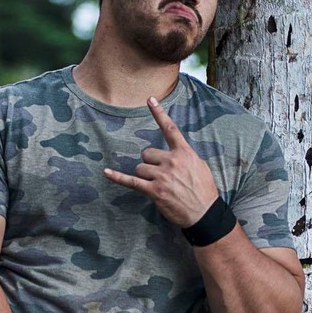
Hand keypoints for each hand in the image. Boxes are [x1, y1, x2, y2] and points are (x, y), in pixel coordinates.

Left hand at [103, 95, 219, 226]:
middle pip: (147, 153)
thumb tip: (175, 152)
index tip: (150, 99)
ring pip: (140, 167)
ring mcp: (162, 176)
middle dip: (150, 163)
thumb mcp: (200, 166)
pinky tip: (106, 173)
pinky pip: (131, 181)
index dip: (159, 113)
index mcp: (184, 153)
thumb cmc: (204, 190)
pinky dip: (117, 177)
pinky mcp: (154, 191)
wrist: (205, 213)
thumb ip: (185, 156)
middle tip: (161, 175)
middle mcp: (172, 161)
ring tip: (159, 186)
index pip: (170, 128)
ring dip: (145, 175)